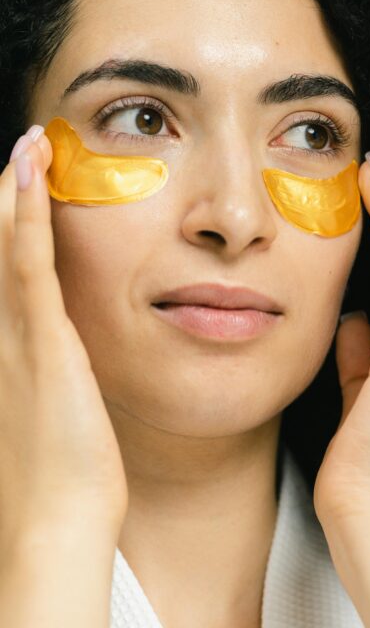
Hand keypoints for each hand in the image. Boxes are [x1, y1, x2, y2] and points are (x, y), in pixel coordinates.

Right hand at [0, 128, 127, 544]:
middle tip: (16, 156)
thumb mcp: (51, 419)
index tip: (12, 192)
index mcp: (1, 355)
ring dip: (10, 194)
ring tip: (25, 148)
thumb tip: (61, 375)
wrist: (54, 525)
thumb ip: (50, 384)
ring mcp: (13, 338)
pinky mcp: (44, 342)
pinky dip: (26, 216)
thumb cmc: (60, 483)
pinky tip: (30, 175)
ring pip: (2, 247)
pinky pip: (30, 264)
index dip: (1, 231)